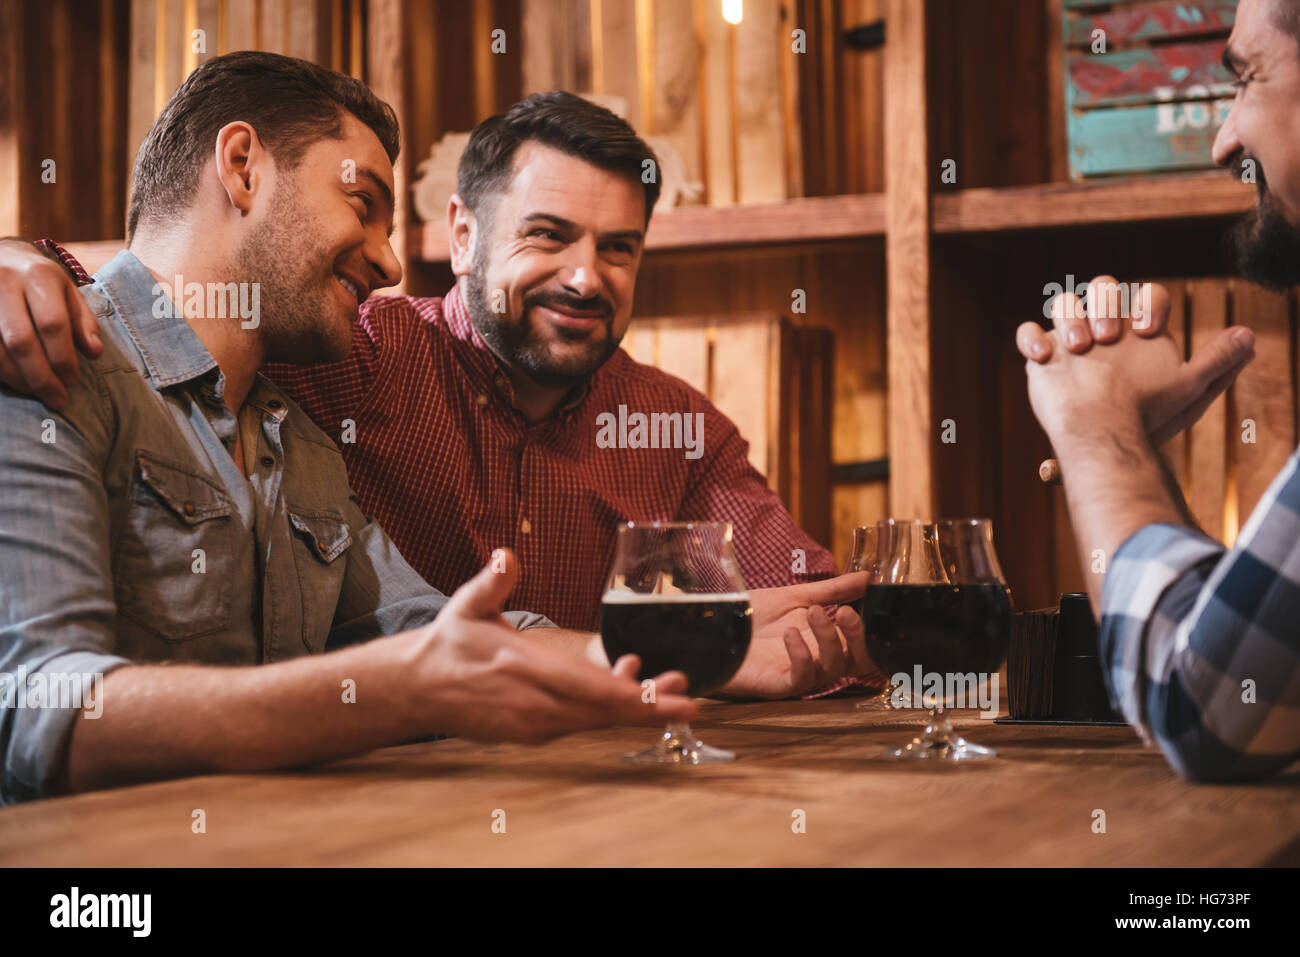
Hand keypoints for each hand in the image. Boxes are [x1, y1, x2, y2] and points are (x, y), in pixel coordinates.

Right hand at [0, 238, 101, 408]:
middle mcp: (5, 282)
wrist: (0, 256)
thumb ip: (83, 322)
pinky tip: (17, 381)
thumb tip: (95, 353)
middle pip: (22, 340)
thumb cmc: (40, 280)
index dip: (63, 358)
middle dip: (41, 376)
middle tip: (57, 398)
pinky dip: (1, 371)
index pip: (52, 324)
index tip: (73, 381)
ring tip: (39, 393)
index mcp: (38, 276)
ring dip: (19, 378)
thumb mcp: (69, 292)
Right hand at [407, 549, 697, 742]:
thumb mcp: (466, 606)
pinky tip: (628, 688)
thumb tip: (506, 555)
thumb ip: (491, 582)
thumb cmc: (450, 644)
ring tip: (668, 688)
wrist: (418, 690)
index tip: (667, 694)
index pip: (587, 690)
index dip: (631, 696)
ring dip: (632, 707)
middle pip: (602, 712)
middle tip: (687, 696)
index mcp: (522, 669)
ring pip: (595, 720)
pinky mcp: (532, 733)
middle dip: (647, 705)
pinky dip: (606, 710)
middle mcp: (532, 704)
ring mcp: (532, 724)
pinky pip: (579, 723)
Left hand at [717, 572, 882, 699]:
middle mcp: (820, 661)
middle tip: (846, 613)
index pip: (865, 644)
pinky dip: (802, 656)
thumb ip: (832, 591)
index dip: (873, 630)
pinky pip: (801, 679)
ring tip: (814, 612)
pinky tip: (792, 634)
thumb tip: (868, 576)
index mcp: (828, 641)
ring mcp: (800, 674)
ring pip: (832, 668)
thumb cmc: (755, 618)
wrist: (716, 630)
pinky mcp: (778, 684)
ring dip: (828, 639)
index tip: (871, 601)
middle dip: (858, 638)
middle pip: (858, 662)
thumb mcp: (797, 597)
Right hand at [1017, 276, 1254, 444]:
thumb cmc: (1146, 413)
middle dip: (1103, 304)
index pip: (1148, 294)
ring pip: (1063, 302)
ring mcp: (1071, 342)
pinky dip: (1032, 339)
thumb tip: (1248, 335)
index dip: (1149, 303)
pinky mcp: (1042, 357)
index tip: (1148, 331)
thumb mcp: (1190, 387)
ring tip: (1077, 349)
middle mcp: (1106, 332)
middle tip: (1106, 339)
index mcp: (1139, 334)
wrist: (1102, 437)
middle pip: (1103, 286)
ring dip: (1069, 317)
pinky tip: (1045, 359)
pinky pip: (1028, 332)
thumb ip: (1218, 361)